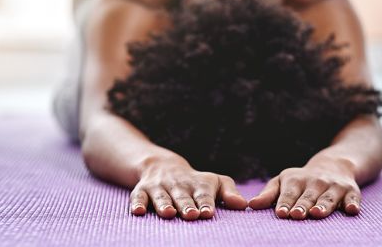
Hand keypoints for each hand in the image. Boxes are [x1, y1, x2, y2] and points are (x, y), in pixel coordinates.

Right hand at [130, 156, 247, 219]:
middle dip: (186, 205)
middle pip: (182, 196)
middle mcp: (178, 185)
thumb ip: (230, 193)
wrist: (163, 166)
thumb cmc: (196, 182)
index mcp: (198, 184)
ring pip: (161, 196)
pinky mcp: (142, 190)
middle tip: (191, 215)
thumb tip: (243, 205)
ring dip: (164, 204)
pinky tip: (138, 212)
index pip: (203, 194)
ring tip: (168, 213)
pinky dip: (137, 203)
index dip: (205, 203)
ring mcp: (159, 187)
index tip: (208, 213)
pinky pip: (138, 197)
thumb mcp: (215, 182)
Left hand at [248, 159, 360, 218]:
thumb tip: (250, 205)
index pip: (289, 194)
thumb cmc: (301, 181)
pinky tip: (352, 210)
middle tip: (296, 215)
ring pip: (328, 197)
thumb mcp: (282, 182)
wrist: (333, 165)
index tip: (281, 213)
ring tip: (317, 213)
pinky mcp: (351, 191)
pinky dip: (353, 203)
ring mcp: (334, 186)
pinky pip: (353, 198)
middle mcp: (315, 182)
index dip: (285, 203)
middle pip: (308, 196)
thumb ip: (268, 195)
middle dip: (302, 205)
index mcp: (296, 180)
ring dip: (323, 205)